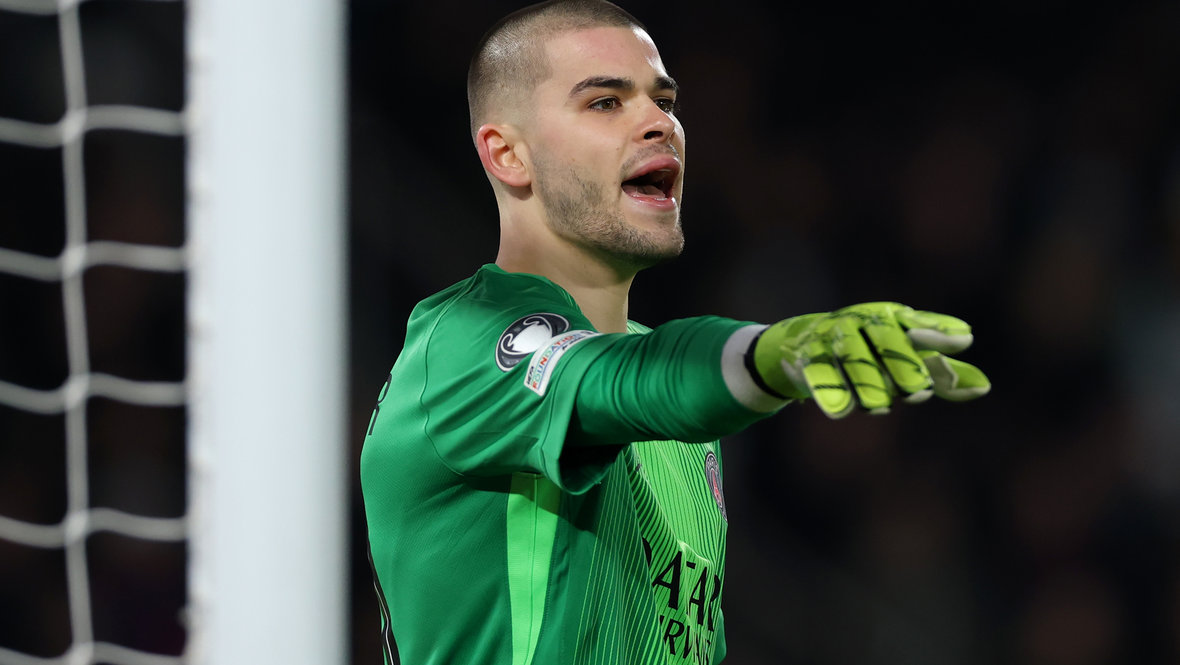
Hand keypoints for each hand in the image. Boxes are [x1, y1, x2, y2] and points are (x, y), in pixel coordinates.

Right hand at [751, 302, 989, 417]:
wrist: (801, 346)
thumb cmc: (868, 353)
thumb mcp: (904, 358)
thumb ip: (941, 372)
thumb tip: (984, 387)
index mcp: (892, 318)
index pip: (921, 324)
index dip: (940, 332)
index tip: (963, 340)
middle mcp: (863, 320)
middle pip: (888, 340)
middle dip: (903, 365)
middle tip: (918, 391)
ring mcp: (833, 335)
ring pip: (854, 357)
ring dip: (868, 383)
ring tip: (879, 406)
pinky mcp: (806, 354)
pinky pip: (820, 373)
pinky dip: (830, 392)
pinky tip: (842, 411)